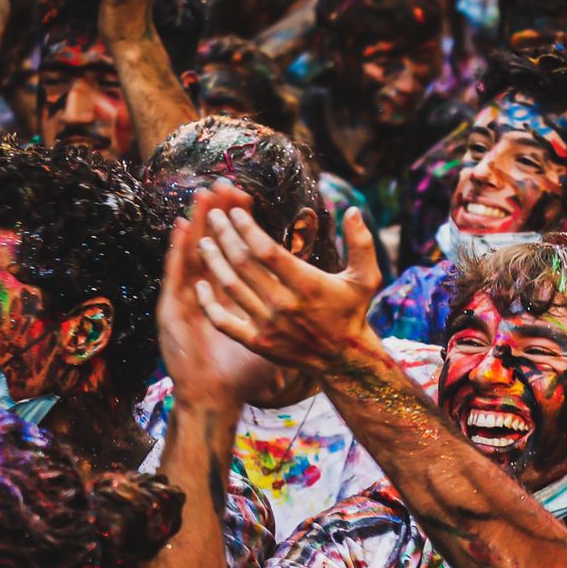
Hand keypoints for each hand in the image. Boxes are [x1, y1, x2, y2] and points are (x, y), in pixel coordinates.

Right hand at [161, 187, 287, 411]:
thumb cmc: (241, 373)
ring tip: (202, 195)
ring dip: (196, 223)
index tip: (244, 197)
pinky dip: (177, 251)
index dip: (237, 223)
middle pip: (209, 242)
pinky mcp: (172, 310)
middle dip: (215, 213)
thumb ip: (285, 314)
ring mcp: (185, 299)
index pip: (232, 250)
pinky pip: (175, 275)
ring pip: (191, 252)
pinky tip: (182, 229)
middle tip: (222, 182)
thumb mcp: (269, 338)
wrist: (215, 397)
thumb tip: (312, 301)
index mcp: (226, 295)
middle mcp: (202, 291)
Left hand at [194, 195, 385, 377]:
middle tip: (212, 216)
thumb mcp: (366, 277)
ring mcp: (269, 325)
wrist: (343, 359)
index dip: (247, 228)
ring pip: (231, 288)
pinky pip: (225, 322)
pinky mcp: (258, 342)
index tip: (235, 210)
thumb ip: (361, 243)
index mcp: (308, 285)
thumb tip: (351, 209)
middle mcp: (285, 305)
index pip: (267, 250)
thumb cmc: (352, 311)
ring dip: (213, 262)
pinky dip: (209, 304)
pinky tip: (200, 285)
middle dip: (224, 235)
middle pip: (243, 264)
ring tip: (203, 242)